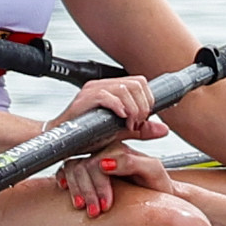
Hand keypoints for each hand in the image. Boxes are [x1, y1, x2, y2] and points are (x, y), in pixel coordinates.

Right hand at [38, 77, 160, 213]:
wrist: (61, 143)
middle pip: (137, 83)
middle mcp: (103, 85)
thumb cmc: (86, 137)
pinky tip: (120, 120)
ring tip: (128, 126)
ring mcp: (92, 90)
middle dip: (143, 106)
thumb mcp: (119, 134)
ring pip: (126, 88)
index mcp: (111, 89)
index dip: (148, 100)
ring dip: (133, 109)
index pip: (140, 82)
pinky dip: (119, 108)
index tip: (144, 119)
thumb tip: (164, 129)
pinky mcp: (84, 99)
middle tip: (137, 124)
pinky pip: (108, 96)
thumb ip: (141, 130)